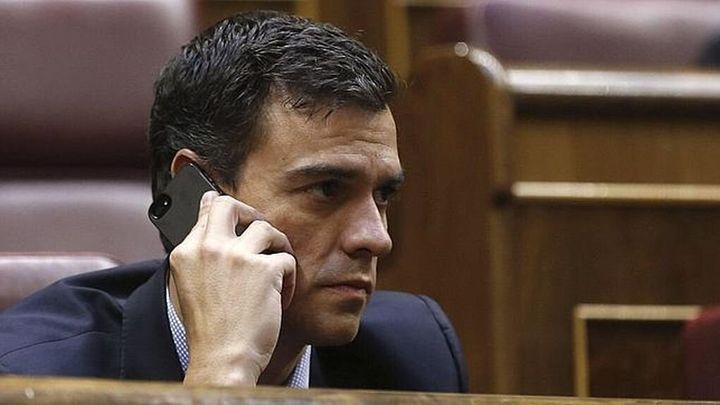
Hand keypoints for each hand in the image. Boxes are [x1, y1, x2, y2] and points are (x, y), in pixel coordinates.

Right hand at [169, 191, 296, 385]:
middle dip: (250, 213)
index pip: (206, 211)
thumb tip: (209, 207)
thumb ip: (201, 252)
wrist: (223, 358)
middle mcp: (208, 249)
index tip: (239, 217)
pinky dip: (289, 278)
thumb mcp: (192, 284)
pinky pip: (286, 259)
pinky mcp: (264, 270)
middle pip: (230, 205)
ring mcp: (236, 257)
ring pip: (266, 228)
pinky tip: (281, 297)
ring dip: (278, 247)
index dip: (226, 211)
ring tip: (277, 270)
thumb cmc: (211, 329)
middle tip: (261, 233)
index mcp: (185, 253)